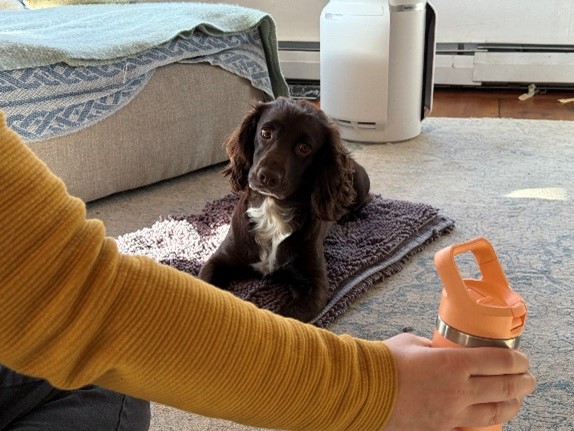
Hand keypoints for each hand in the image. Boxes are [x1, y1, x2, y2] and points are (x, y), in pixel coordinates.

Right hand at [383, 333, 535, 430]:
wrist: (363, 390)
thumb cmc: (385, 362)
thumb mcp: (413, 343)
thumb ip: (432, 347)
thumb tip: (440, 349)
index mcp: (453, 363)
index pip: (499, 363)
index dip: (518, 361)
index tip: (523, 359)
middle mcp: (458, 390)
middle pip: (504, 389)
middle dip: (523, 383)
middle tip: (529, 379)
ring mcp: (451, 413)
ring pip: (495, 412)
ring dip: (512, 404)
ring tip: (517, 399)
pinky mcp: (441, 428)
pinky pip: (472, 426)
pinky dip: (487, 420)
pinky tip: (491, 415)